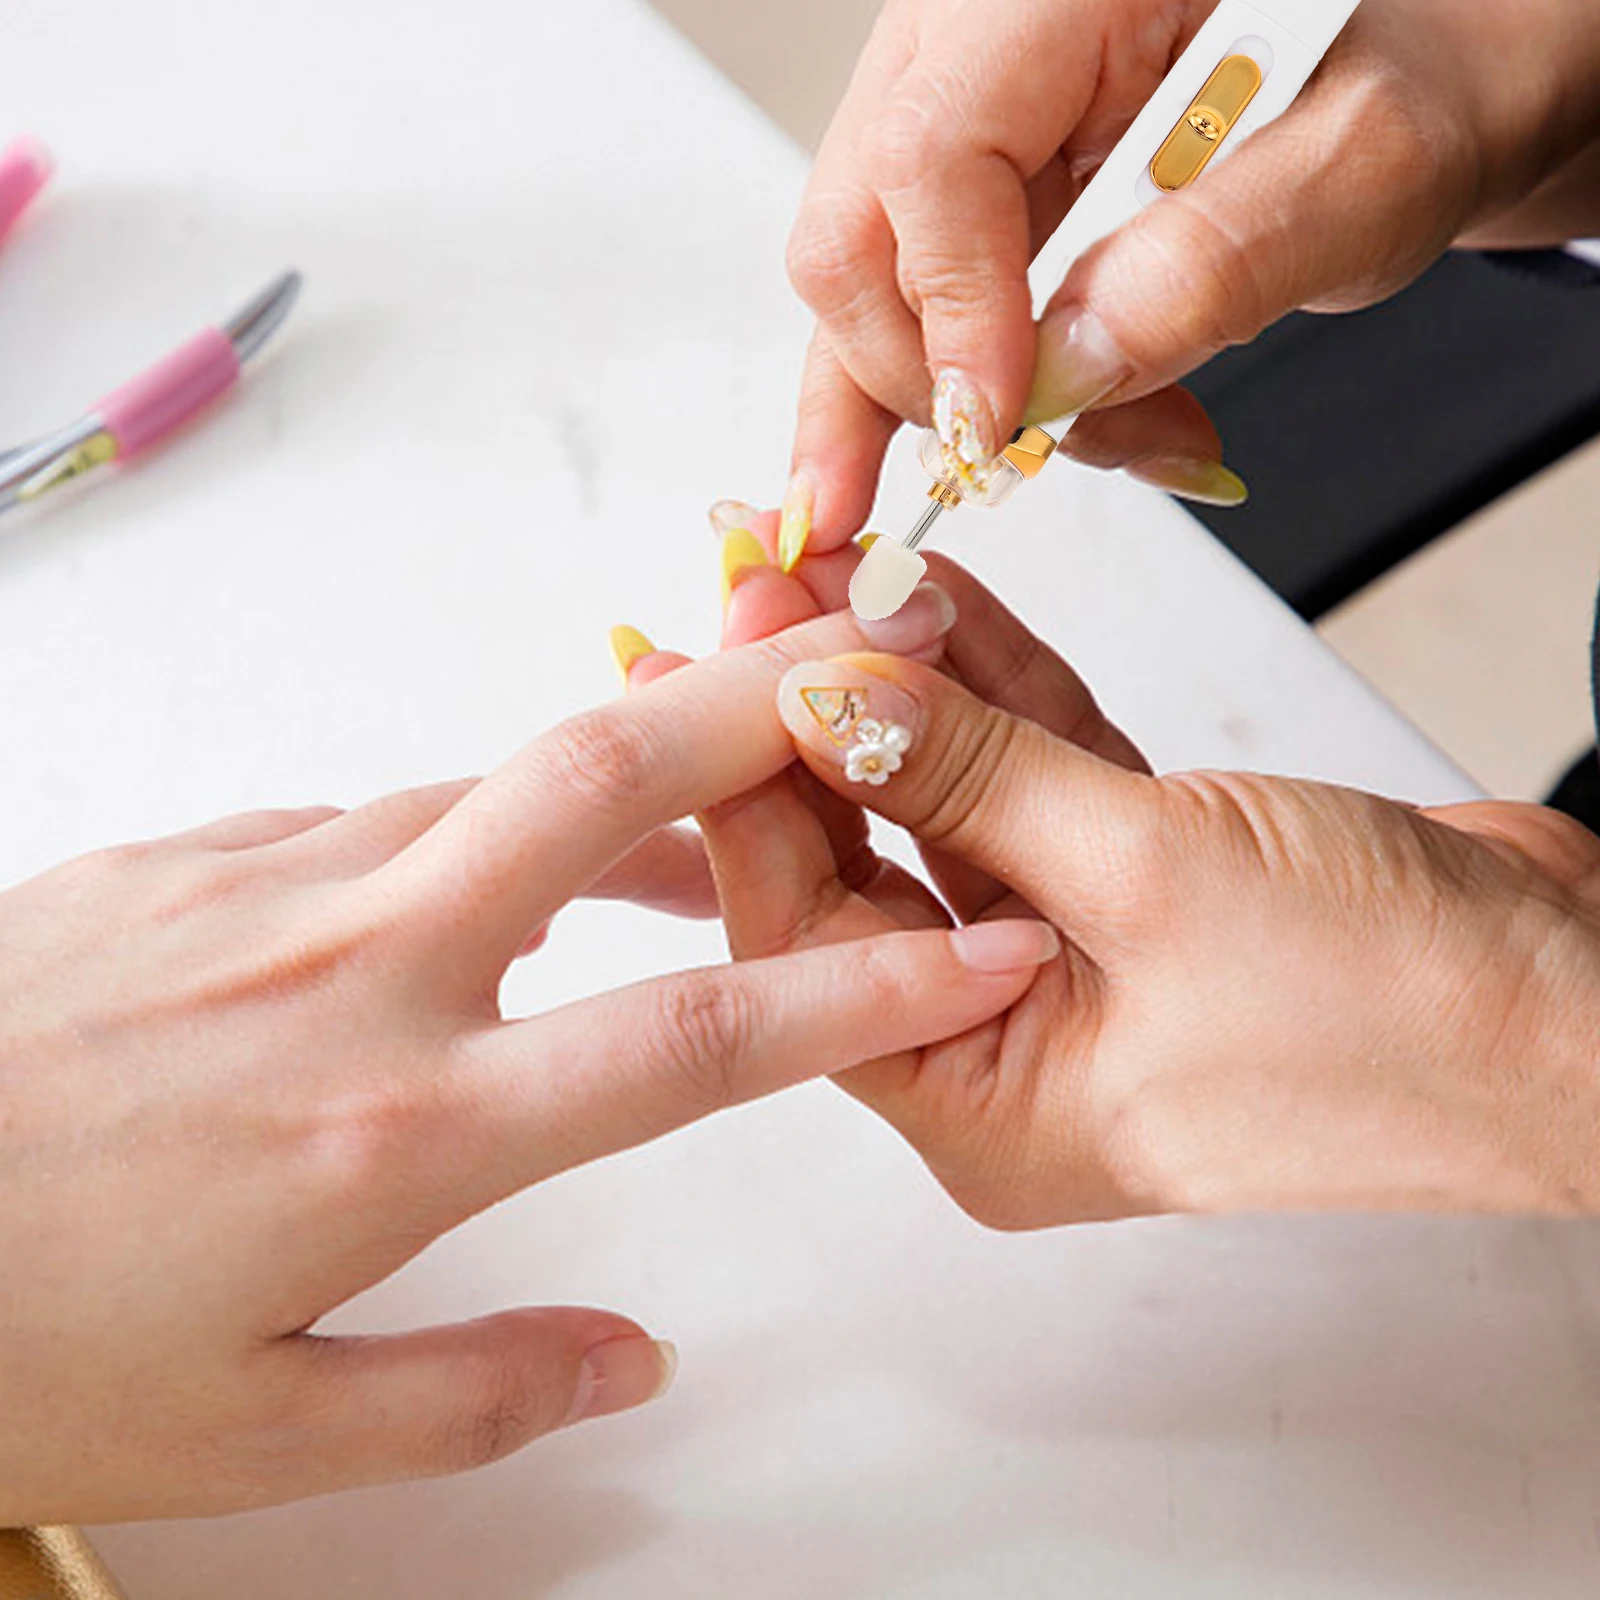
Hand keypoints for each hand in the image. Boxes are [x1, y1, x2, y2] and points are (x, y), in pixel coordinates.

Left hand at [0, 618, 1054, 1522]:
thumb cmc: (12, 1346)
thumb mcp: (254, 1435)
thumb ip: (477, 1392)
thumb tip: (639, 1357)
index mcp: (399, 1133)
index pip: (696, 1045)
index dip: (868, 992)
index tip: (984, 949)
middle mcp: (352, 971)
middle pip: (603, 786)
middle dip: (764, 709)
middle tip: (874, 671)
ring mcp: (259, 886)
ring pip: (492, 787)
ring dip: (627, 787)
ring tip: (715, 824)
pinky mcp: (179, 852)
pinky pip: (372, 817)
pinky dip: (470, 832)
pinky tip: (474, 893)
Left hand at [675, 546, 1599, 1223]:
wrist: (1587, 1009)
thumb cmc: (1396, 1011)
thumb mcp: (1149, 876)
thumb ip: (968, 777)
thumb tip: (817, 695)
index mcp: (982, 1102)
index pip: (805, 934)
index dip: (751, 786)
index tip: (715, 651)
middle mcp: (1011, 1039)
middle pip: (861, 862)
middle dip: (811, 720)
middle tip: (757, 588)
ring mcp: (1075, 956)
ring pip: (948, 803)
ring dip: (902, 686)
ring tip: (834, 564)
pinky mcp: (1141, 881)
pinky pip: (1038, 776)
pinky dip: (999, 690)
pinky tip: (938, 598)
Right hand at [780, 0, 1599, 554]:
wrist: (1456, 59)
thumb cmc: (1437, 59)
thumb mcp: (1371, 160)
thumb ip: (1217, 263)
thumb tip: (1067, 370)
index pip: (933, 153)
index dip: (951, 311)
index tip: (1003, 425)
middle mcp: (991, 27)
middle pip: (861, 225)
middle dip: (919, 376)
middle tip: (999, 465)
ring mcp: (976, 100)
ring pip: (876, 278)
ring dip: (958, 401)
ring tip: (1071, 450)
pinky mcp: (989, 174)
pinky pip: (928, 298)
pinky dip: (972, 389)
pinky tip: (1024, 435)